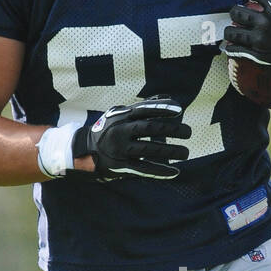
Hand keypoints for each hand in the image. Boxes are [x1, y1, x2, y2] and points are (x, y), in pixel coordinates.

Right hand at [72, 97, 190, 180]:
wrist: (82, 150)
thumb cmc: (107, 130)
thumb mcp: (119, 115)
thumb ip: (143, 108)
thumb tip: (168, 98)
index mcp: (121, 116)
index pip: (144, 110)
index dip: (162, 109)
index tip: (179, 111)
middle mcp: (120, 131)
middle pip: (150, 129)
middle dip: (172, 130)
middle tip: (189, 132)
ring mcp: (120, 149)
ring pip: (150, 150)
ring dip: (171, 151)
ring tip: (186, 152)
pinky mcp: (121, 165)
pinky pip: (144, 169)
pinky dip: (160, 171)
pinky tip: (175, 172)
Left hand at [222, 0, 270, 86]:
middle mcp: (264, 24)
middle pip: (238, 11)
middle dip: (237, 10)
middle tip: (239, 13)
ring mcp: (258, 41)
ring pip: (232, 32)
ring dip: (230, 31)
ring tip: (232, 31)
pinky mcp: (256, 57)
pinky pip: (236, 51)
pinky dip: (231, 48)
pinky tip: (231, 47)